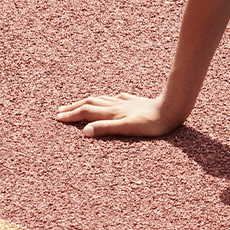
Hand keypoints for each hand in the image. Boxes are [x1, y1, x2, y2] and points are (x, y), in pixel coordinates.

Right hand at [55, 91, 179, 137]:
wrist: (172, 109)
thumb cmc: (151, 123)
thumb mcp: (127, 128)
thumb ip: (106, 128)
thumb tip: (84, 131)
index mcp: (112, 112)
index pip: (86, 112)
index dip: (71, 115)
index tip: (57, 117)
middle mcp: (117, 105)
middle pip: (91, 103)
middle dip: (75, 107)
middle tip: (60, 110)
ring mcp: (127, 102)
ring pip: (103, 99)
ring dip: (88, 101)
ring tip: (80, 103)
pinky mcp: (137, 102)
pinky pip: (118, 98)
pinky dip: (109, 99)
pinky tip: (113, 99)